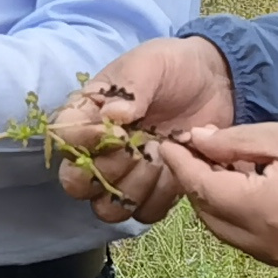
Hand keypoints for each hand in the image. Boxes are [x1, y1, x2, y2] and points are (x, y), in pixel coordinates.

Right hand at [49, 36, 236, 222]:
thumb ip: (132, 86)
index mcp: (88, 115)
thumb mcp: (150, 64)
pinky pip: (145, 213)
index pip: (64, 139)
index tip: (117, 129)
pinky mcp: (156, 189)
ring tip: (160, 160)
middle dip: (108, 170)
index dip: (83, 141)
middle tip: (138, 148)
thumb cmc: (173, 67)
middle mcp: (99, 150)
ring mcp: (126, 174)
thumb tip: (115, 115)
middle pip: (77, 183)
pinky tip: (176, 172)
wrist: (214, 81)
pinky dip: (160, 198)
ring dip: (134, 188)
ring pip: (108, 207)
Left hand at [154, 121, 277, 272]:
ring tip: (229, 161)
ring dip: (218, 199)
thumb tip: (195, 143)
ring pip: (227, 230)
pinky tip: (255, 183)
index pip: (199, 187)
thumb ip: (236, 143)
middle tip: (198, 148)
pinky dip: (241, 213)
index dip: (180, 162)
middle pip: (207, 214)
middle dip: (196, 182)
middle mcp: (265, 245)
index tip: (168, 140)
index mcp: (260, 212)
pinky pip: (252, 239)